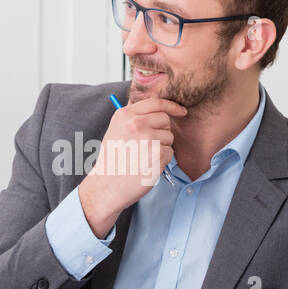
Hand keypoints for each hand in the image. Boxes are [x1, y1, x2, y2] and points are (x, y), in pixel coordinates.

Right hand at [78, 97, 186, 236]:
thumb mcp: (116, 131)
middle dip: (162, 131)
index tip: (181, 111)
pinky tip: (147, 165)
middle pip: (165, 119)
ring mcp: (147, 138)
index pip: (156, 102)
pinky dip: (162, 160)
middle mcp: (135, 123)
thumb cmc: (113, 161)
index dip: (172, 106)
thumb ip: (134, 118)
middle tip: (148, 146)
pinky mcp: (157, 154)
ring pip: (169, 136)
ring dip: (161, 147)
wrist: (106, 186)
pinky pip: (170, 152)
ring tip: (143, 157)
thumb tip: (160, 110)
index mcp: (124, 115)